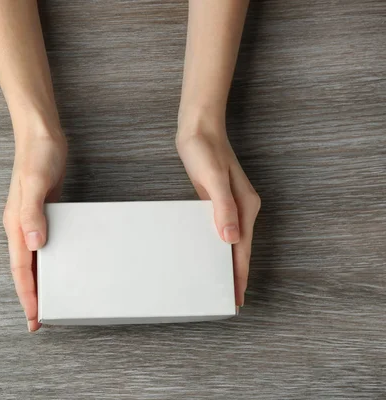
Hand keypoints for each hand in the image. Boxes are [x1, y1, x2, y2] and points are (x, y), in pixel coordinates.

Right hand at [3, 131, 66, 331]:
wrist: (41, 134)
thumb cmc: (37, 155)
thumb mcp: (35, 182)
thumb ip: (32, 213)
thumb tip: (34, 244)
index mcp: (15, 224)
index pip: (20, 268)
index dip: (27, 295)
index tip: (34, 318)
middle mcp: (21, 226)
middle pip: (24, 269)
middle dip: (31, 296)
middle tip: (40, 320)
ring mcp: (31, 220)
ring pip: (32, 260)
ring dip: (39, 281)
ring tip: (48, 301)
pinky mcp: (43, 213)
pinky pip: (43, 245)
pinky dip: (47, 261)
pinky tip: (58, 266)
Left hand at [176, 116, 259, 306]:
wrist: (199, 128)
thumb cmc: (204, 151)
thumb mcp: (213, 179)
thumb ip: (223, 208)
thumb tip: (231, 239)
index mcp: (245, 207)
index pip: (242, 249)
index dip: (239, 274)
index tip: (237, 297)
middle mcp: (243, 209)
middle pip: (240, 249)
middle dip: (236, 275)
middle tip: (229, 300)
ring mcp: (231, 205)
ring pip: (231, 242)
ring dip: (227, 263)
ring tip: (220, 284)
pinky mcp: (218, 201)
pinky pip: (221, 230)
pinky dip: (218, 246)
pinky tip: (209, 254)